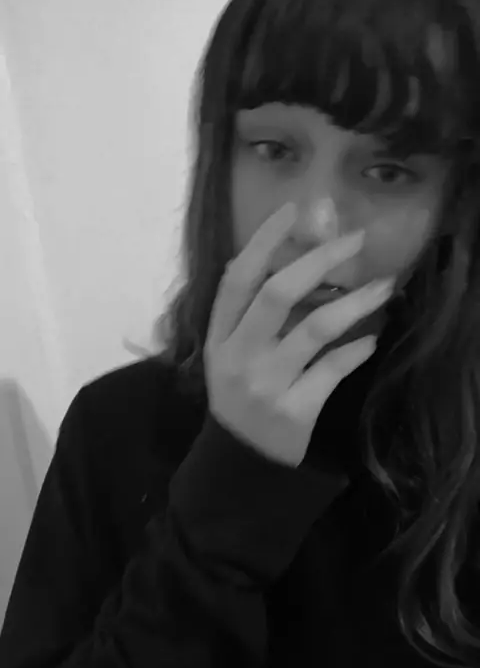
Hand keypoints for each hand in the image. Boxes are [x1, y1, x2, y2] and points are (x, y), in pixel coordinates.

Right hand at [204, 203, 393, 467]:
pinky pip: (333, 370)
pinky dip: (356, 350)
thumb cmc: (242, 393)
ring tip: (385, 287)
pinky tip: (372, 338)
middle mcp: (238, 356)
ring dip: (355, 302)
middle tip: (356, 240)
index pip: (237, 277)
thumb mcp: (235, 349)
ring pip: (314, 329)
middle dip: (319, 259)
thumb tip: (299, 245)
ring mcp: (265, 384)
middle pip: (277, 294)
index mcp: (220, 336)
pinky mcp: (293, 411)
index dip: (264, 240)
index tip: (293, 209)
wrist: (243, 459)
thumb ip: (257, 304)